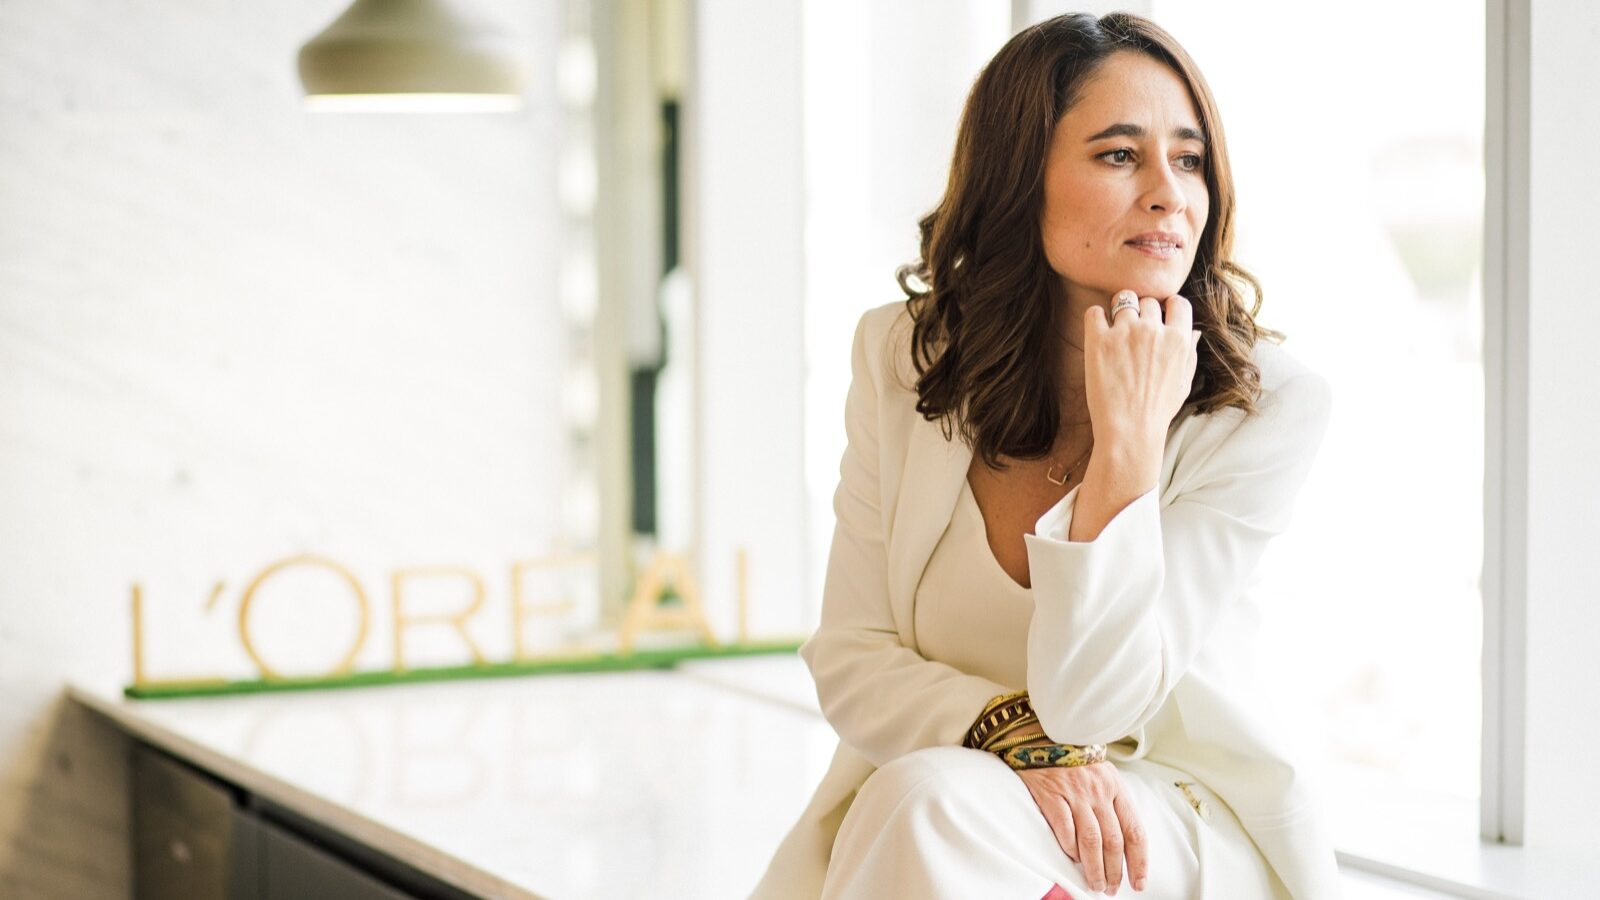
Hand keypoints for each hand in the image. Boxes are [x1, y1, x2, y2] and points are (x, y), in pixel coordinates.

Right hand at [1015, 750, 1147, 894]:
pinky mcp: (1050, 795)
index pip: (1134, 831)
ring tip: (1095, 884)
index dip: (1139, 861)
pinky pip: (1064, 828)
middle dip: (1115, 871)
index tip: (1138, 882)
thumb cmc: (1077, 761)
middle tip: (1111, 888)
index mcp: (1116, 788)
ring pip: (1091, 840)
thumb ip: (1114, 804)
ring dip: (1094, 867)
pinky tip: (1072, 859)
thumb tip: (1124, 844)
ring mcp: (1074, 793)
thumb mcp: (1105, 776)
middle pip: (1113, 840)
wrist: (1046, 734)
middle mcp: (1099, 792)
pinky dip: (1070, 848)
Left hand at [1082, 290, 1200, 443]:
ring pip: (1123, 299)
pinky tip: (1098, 332)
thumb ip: (1189, 353)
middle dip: (1142, 311)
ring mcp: (1126, 332)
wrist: (1130, 430)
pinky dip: (1096, 318)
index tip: (1158, 318)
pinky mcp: (1099, 340)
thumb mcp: (1184, 383)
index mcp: (1178, 339)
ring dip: (1119, 311)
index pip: (1178, 302)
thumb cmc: (1158, 411)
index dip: (1168, 307)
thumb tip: (1193, 332)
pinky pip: (1095, 312)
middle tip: (1133, 331)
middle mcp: (1153, 330)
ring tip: (1114, 330)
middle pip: (1148, 300)